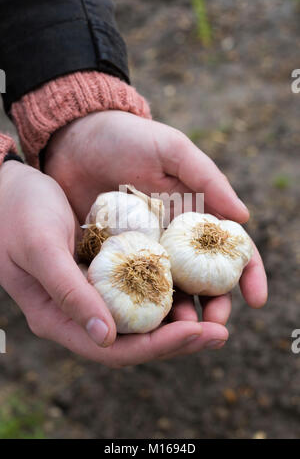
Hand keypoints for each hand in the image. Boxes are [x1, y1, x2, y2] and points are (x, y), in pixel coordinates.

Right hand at [0, 161, 229, 365]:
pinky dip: (166, 293)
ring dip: (177, 320)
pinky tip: (192, 285)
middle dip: (177, 340)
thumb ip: (68, 292)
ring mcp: (91, 294)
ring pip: (139, 320)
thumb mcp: (41, 247)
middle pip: (132, 341)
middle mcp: (77, 312)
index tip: (196, 333)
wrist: (12, 186)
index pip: (112, 349)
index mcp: (56, 317)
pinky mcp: (103, 273)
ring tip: (217, 315)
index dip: (156, 347)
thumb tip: (106, 338)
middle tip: (220, 332)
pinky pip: (139, 292)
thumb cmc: (20, 212)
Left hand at [45, 111, 267, 315]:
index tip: (256, 299)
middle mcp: (174, 238)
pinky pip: (131, 287)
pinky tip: (143, 320)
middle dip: (215, 304)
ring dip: (180, 314)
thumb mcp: (171, 150)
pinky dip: (141, 306)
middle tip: (214, 325)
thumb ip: (207, 179)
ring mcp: (145, 250)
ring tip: (179, 330)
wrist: (74, 141)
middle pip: (204, 280)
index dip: (248, 273)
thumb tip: (245, 217)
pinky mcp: (115, 257)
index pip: (231, 249)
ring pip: (170, 290)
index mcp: (195, 214)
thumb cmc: (127, 138)